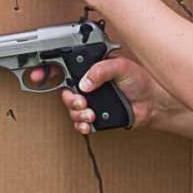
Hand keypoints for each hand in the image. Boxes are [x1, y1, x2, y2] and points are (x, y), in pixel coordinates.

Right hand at [27, 53, 181, 134]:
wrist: (154, 102)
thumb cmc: (141, 80)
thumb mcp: (120, 66)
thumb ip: (101, 70)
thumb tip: (85, 82)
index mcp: (91, 69)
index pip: (64, 68)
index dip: (48, 71)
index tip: (38, 75)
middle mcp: (89, 86)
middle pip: (65, 92)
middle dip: (68, 99)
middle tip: (80, 101)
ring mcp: (92, 102)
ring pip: (72, 110)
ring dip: (77, 113)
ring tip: (90, 113)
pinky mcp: (97, 117)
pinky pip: (81, 124)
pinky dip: (81, 125)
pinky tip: (88, 123)